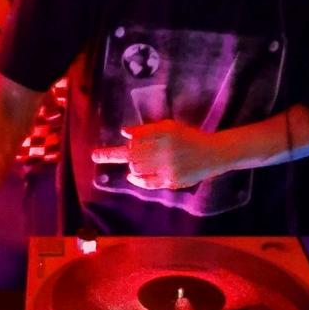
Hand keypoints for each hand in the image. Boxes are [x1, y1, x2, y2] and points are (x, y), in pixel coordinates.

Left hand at [91, 120, 220, 190]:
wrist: (214, 154)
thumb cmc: (189, 137)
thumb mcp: (169, 127)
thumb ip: (147, 130)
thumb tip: (124, 133)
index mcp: (164, 133)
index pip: (134, 141)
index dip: (116, 150)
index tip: (95, 156)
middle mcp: (166, 149)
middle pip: (132, 155)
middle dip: (123, 157)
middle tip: (108, 158)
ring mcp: (169, 167)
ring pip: (137, 169)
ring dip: (131, 166)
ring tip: (135, 163)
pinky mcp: (172, 181)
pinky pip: (148, 183)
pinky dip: (137, 180)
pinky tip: (131, 176)